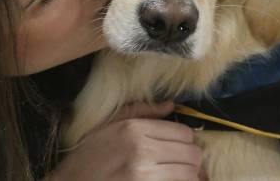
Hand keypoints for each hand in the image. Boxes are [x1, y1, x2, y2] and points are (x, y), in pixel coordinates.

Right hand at [47, 101, 204, 180]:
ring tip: (174, 174)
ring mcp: (144, 177)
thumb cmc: (86, 157)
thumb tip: (170, 106)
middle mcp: (142, 152)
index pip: (184, 133)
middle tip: (178, 163)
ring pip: (190, 174)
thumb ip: (140, 111)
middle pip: (192, 154)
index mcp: (134, 130)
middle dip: (190, 159)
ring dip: (187, 175)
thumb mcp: (107, 125)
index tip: (178, 147)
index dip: (185, 141)